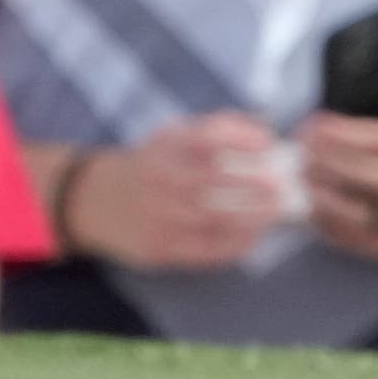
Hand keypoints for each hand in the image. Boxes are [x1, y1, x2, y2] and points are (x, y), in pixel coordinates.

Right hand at [69, 114, 293, 268]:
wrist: (92, 201)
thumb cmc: (149, 167)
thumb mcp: (169, 139)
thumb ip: (213, 132)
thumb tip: (263, 130)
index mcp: (164, 147)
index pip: (204, 136)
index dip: (239, 137)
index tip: (268, 142)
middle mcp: (160, 178)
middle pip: (213, 179)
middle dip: (254, 183)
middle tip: (285, 186)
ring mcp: (160, 215)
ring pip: (213, 217)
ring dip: (252, 216)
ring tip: (278, 213)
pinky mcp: (161, 247)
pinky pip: (206, 248)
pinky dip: (235, 243)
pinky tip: (253, 236)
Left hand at [307, 36, 377, 267]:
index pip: (370, 139)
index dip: (334, 130)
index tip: (312, 120)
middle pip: (352, 171)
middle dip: (317, 156)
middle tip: (298, 144)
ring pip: (349, 210)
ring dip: (318, 191)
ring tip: (302, 174)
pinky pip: (362, 243)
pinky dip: (333, 228)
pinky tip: (317, 212)